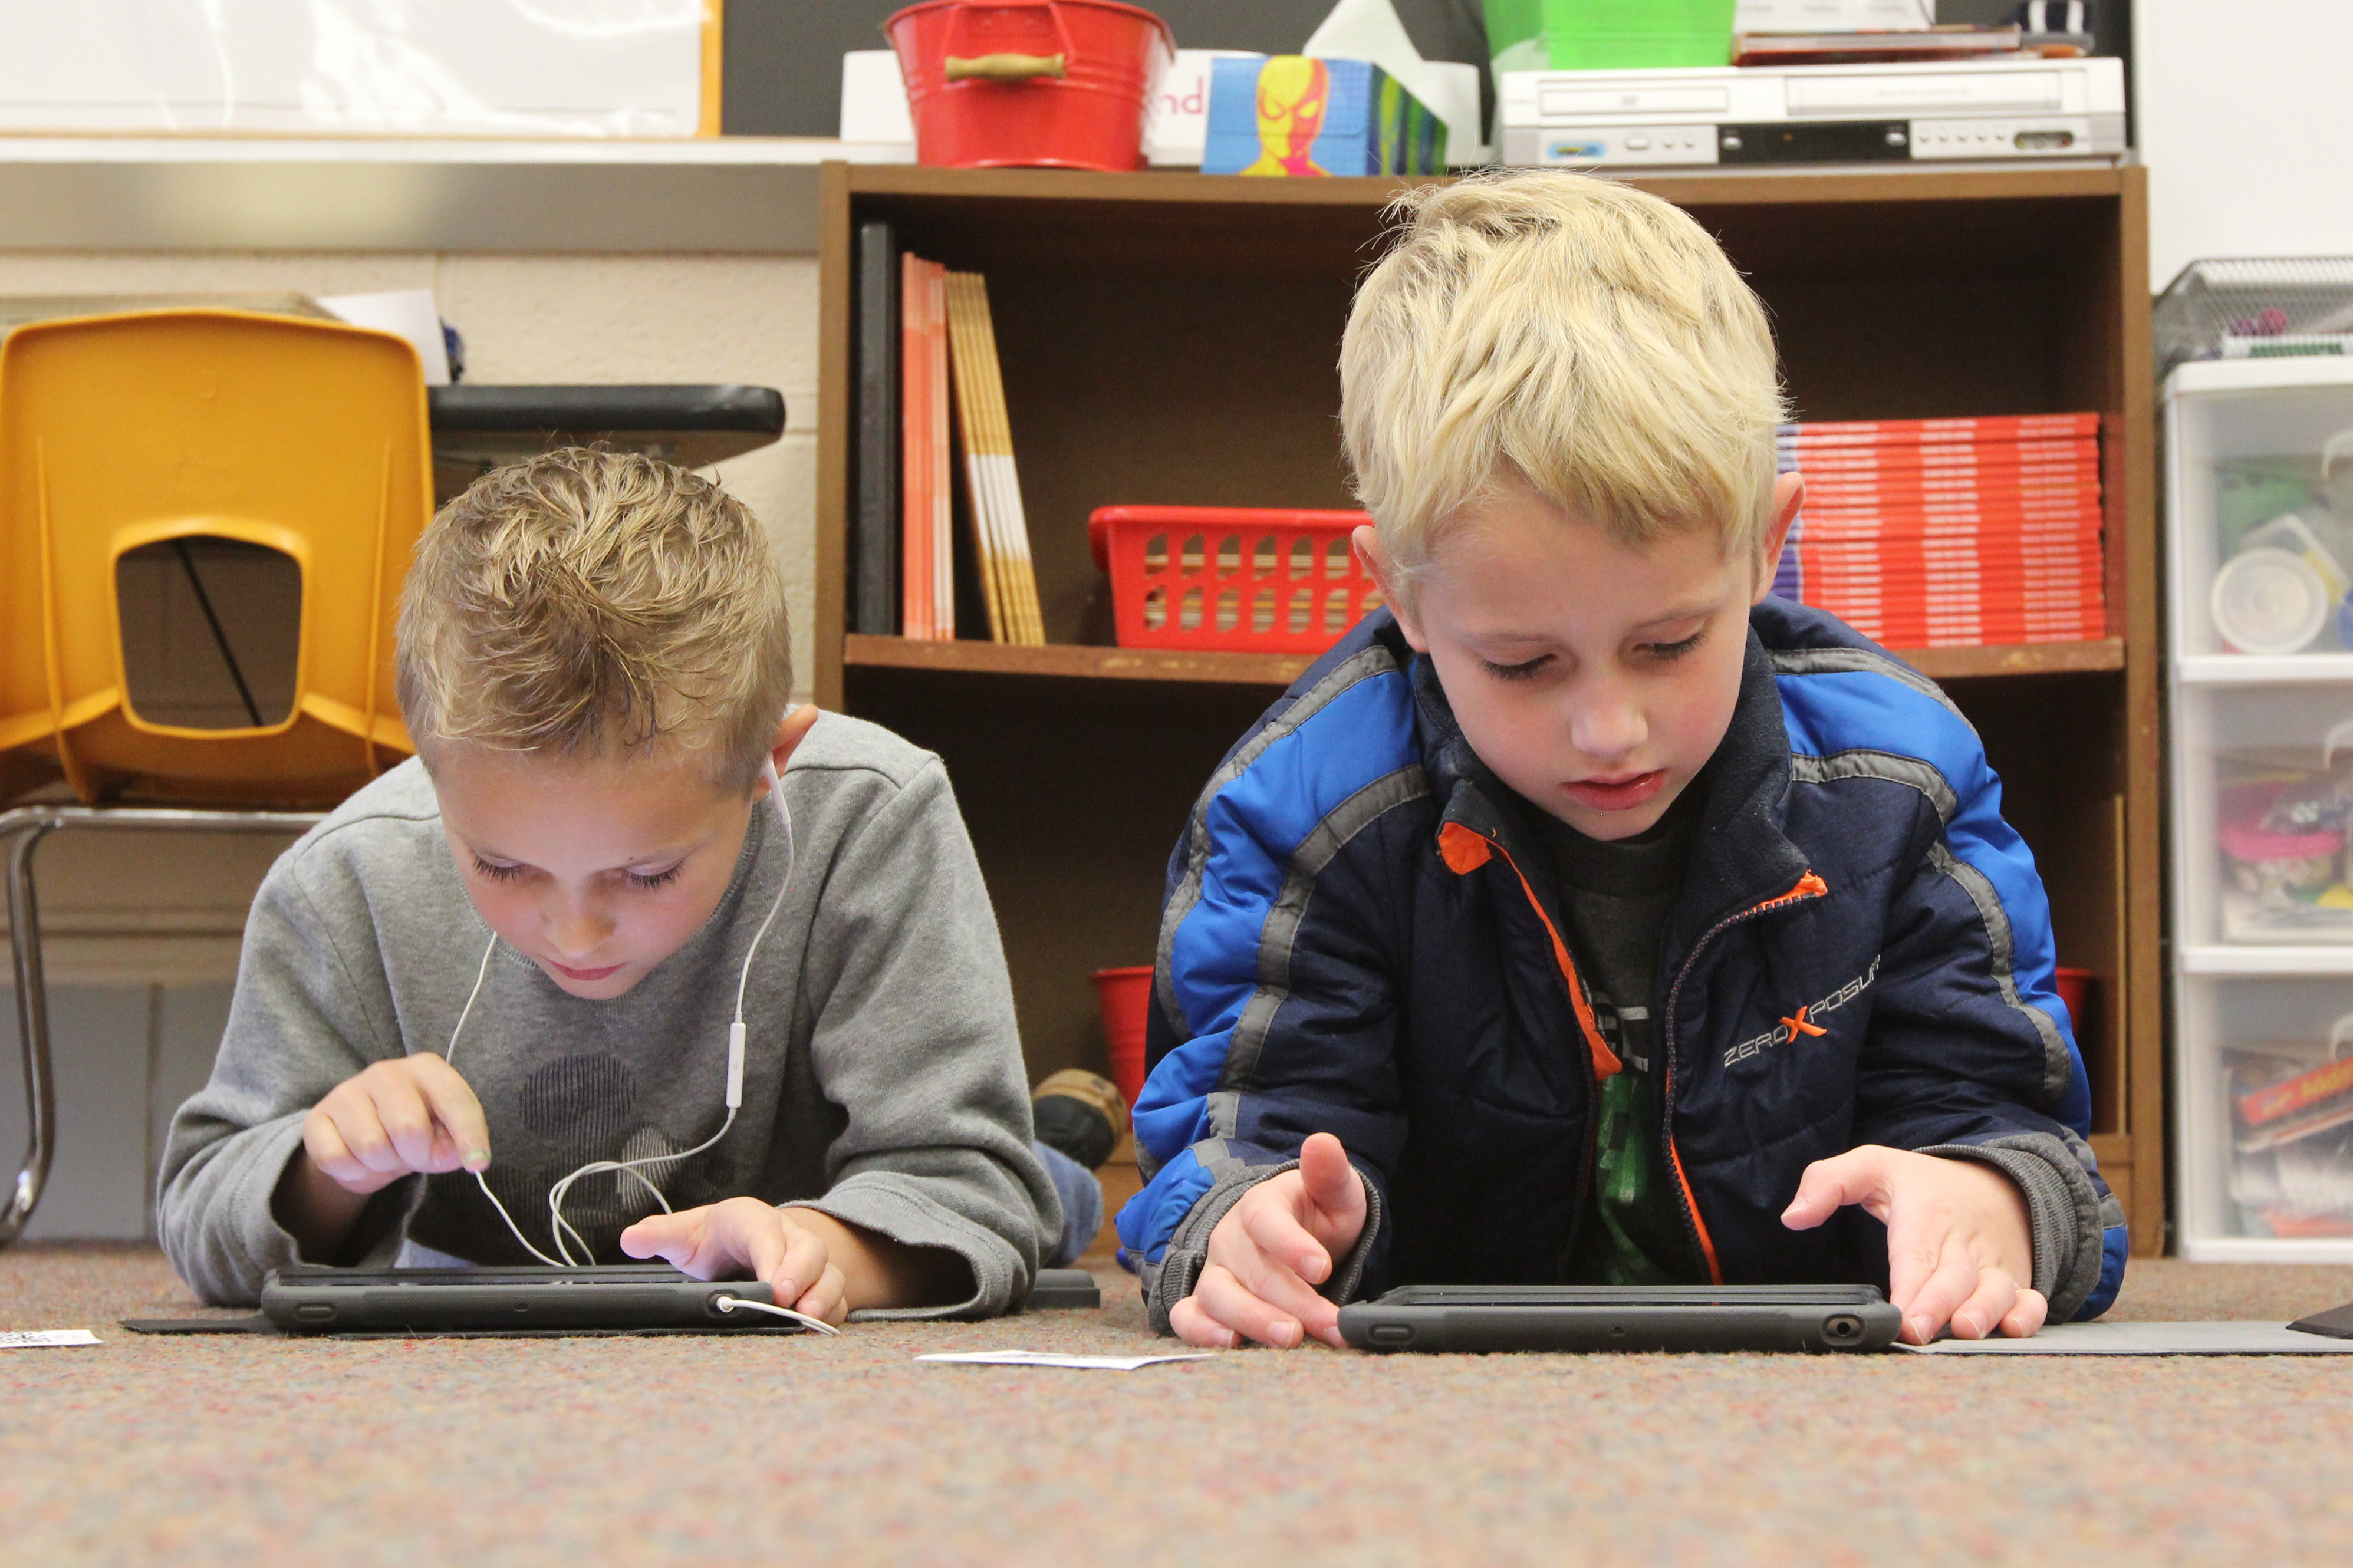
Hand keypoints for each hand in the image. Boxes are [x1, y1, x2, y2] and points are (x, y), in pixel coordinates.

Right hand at [301, 1052, 490, 1195]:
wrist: (360, 1136)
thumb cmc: (413, 1129)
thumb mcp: (442, 1133)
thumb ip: (456, 1142)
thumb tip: (460, 1156)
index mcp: (427, 1069)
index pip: (455, 1099)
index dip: (469, 1135)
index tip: (478, 1163)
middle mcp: (386, 1072)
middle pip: (408, 1128)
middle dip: (417, 1156)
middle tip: (414, 1157)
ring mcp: (346, 1091)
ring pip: (371, 1146)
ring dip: (384, 1165)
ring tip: (386, 1155)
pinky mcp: (317, 1118)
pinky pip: (337, 1159)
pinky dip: (354, 1172)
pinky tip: (359, 1160)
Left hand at [620, 1197, 848, 1326]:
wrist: (744, 1242)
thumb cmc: (715, 1240)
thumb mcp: (686, 1234)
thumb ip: (660, 1236)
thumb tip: (630, 1239)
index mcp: (751, 1220)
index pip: (767, 1231)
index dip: (772, 1256)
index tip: (769, 1285)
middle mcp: (787, 1237)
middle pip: (810, 1250)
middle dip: (803, 1277)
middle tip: (786, 1303)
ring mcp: (807, 1264)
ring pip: (829, 1273)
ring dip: (823, 1296)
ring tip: (809, 1320)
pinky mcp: (817, 1288)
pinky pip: (838, 1298)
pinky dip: (832, 1313)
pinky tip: (815, 1331)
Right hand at [1170, 1131, 1366, 1350]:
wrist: (1292, 1235)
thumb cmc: (1315, 1215)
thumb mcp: (1334, 1192)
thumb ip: (1329, 1172)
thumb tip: (1323, 1142)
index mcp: (1260, 1205)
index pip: (1264, 1219)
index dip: (1291, 1244)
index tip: (1322, 1268)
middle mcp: (1230, 1239)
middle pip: (1250, 1269)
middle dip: (1291, 1300)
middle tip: (1326, 1324)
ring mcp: (1214, 1271)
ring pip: (1218, 1296)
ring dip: (1253, 1321)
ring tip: (1289, 1339)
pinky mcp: (1204, 1303)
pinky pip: (1188, 1318)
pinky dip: (1202, 1334)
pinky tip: (1232, 1345)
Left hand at [1781, 1144, 2046, 1344]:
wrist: (1994, 1185)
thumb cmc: (1925, 1185)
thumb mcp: (1872, 1166)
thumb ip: (1827, 1183)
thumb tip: (1793, 1216)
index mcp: (1926, 1213)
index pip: (1916, 1252)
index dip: (1910, 1284)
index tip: (1898, 1312)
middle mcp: (1964, 1242)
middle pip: (1953, 1277)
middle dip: (1937, 1306)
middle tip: (1919, 1332)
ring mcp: (1994, 1264)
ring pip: (1995, 1290)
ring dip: (1984, 1312)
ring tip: (1966, 1331)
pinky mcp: (2016, 1281)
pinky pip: (2031, 1300)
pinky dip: (2028, 1316)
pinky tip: (2014, 1329)